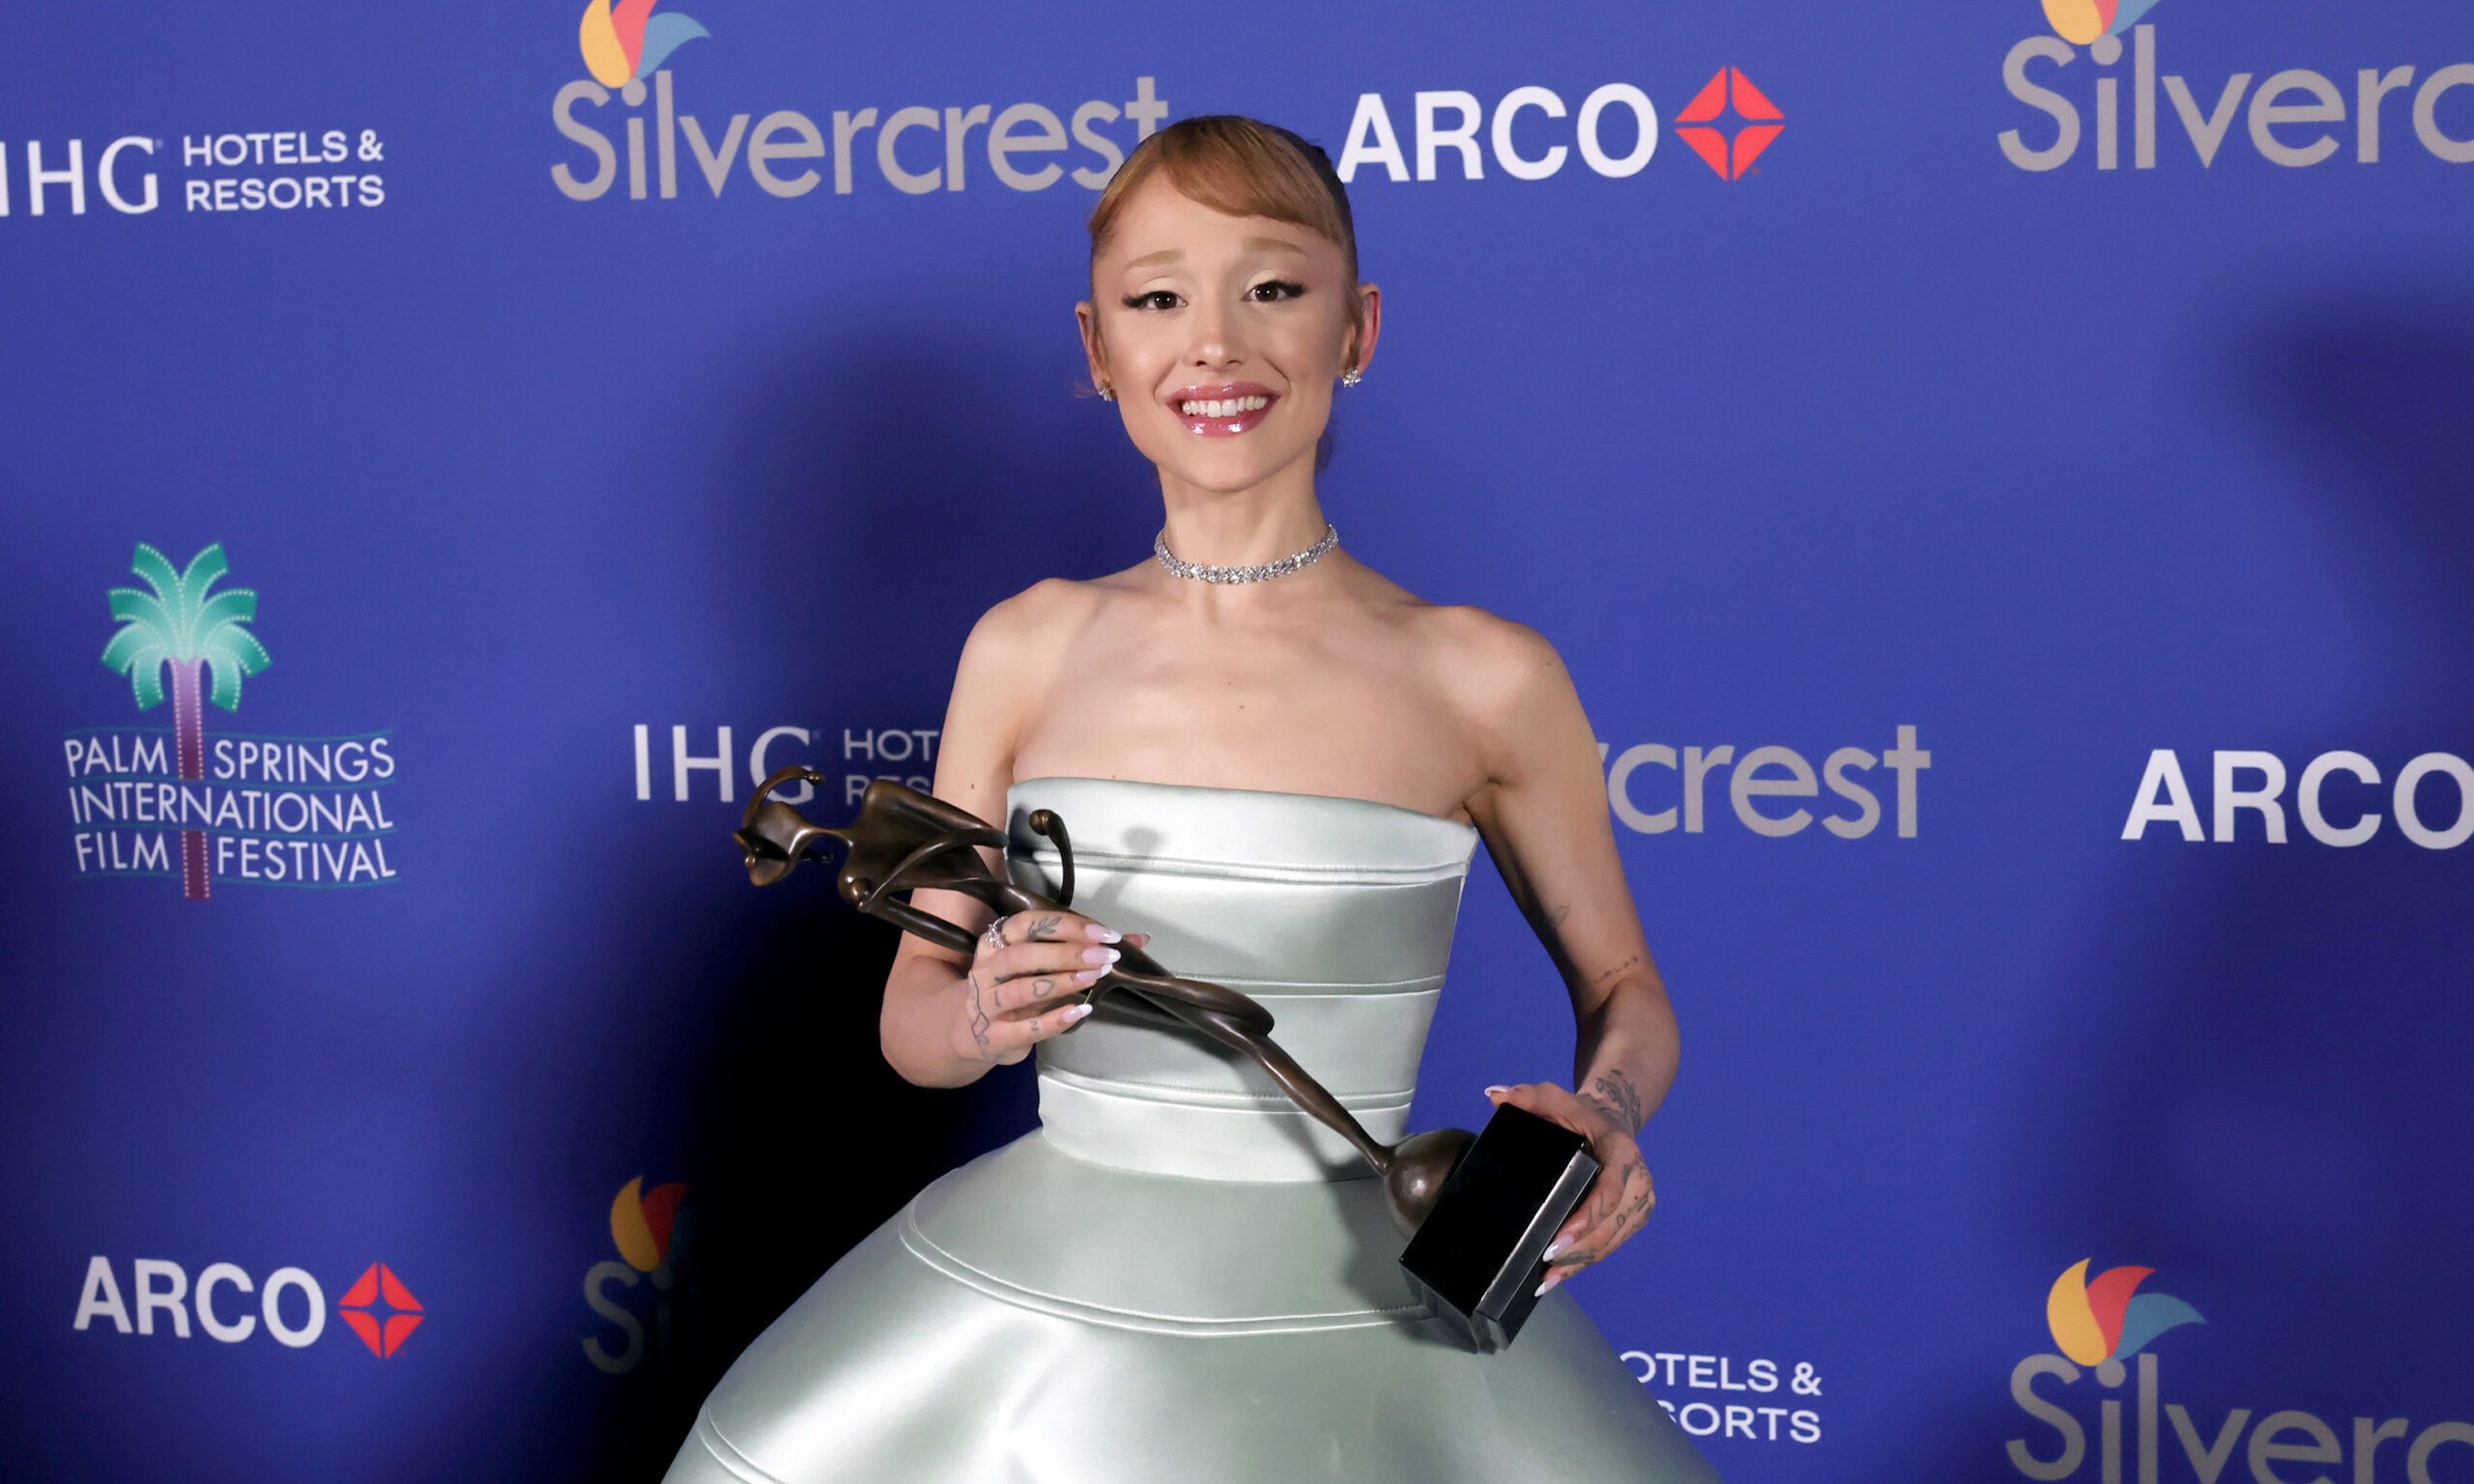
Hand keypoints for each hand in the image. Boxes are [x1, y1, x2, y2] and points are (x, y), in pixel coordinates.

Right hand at [956, 910, 1150, 1066]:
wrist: (967, 1033)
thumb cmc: (1011, 990)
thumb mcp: (1039, 968)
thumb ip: (1082, 951)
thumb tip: (1138, 939)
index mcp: (995, 944)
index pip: (1025, 925)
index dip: (1065, 926)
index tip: (1102, 932)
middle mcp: (987, 971)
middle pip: (1023, 956)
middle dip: (1067, 953)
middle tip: (1106, 956)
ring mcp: (987, 1005)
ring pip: (1021, 989)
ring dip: (1062, 982)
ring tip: (1096, 976)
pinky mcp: (995, 1037)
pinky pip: (1025, 1028)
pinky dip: (1054, 1020)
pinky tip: (1081, 1013)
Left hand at [1482, 1081, 1656, 1296]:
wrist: (1609, 1122)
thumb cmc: (1577, 1114)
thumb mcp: (1553, 1098)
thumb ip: (1526, 1096)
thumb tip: (1494, 1096)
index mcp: (1622, 1151)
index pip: (1608, 1193)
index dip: (1586, 1220)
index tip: (1558, 1239)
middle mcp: (1639, 1180)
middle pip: (1610, 1226)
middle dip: (1578, 1251)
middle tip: (1545, 1264)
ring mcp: (1639, 1202)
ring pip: (1611, 1241)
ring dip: (1580, 1263)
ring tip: (1547, 1279)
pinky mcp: (1634, 1218)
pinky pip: (1611, 1245)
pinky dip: (1586, 1262)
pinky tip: (1561, 1275)